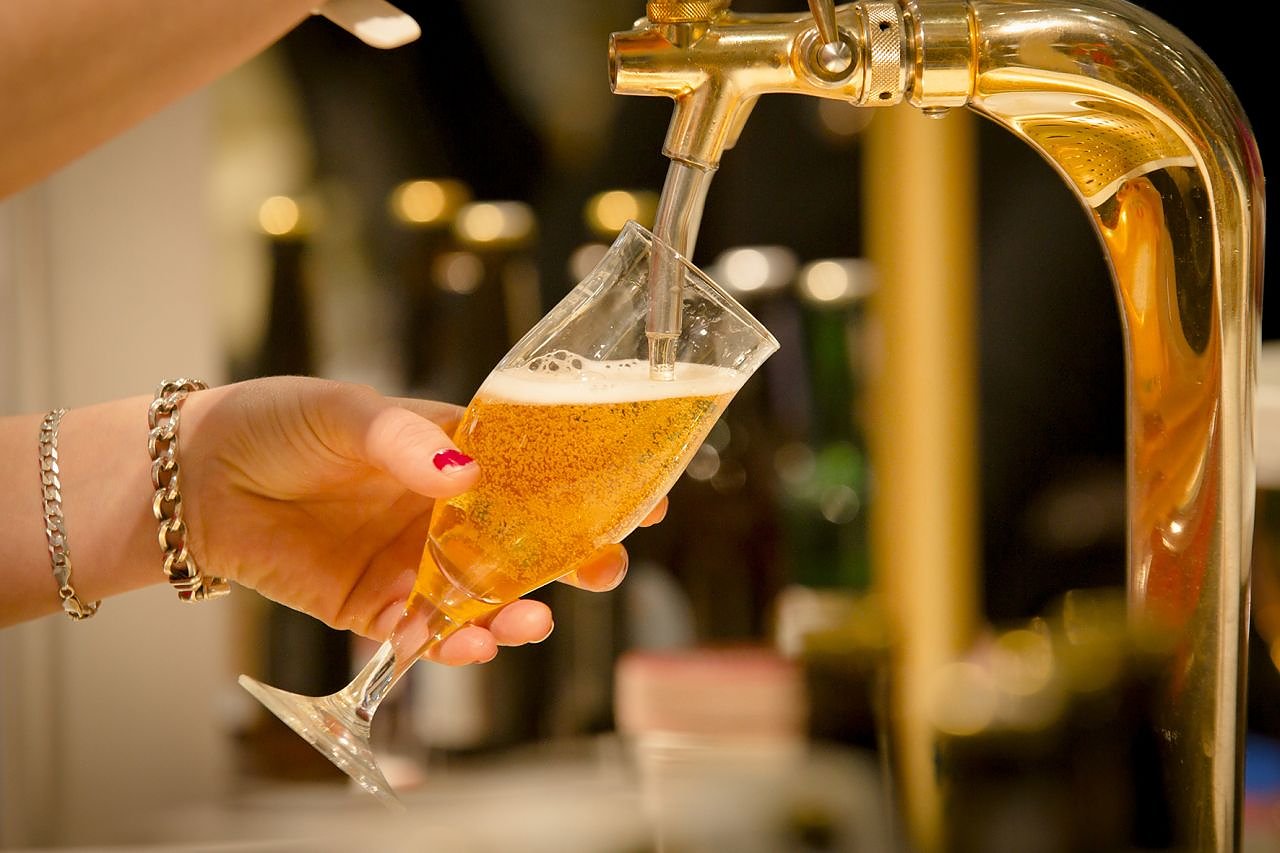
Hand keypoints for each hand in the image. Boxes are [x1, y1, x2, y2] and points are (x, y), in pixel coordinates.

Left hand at [181, 377, 665, 664]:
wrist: (193, 482)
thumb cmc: (275, 424)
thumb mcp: (346, 410)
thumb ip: (406, 439)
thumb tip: (464, 474)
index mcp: (452, 454)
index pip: (537, 472)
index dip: (590, 488)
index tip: (644, 502)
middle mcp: (444, 512)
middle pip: (526, 544)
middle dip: (572, 561)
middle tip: (604, 570)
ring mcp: (414, 563)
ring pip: (486, 597)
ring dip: (515, 615)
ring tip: (526, 623)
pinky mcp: (374, 608)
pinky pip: (426, 635)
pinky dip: (448, 645)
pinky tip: (458, 642)